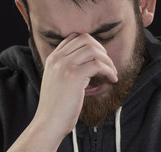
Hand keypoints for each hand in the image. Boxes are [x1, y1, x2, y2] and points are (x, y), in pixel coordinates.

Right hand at [8, 33, 117, 151]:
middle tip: (108, 63)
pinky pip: (98, 65)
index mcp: (52, 58)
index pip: (73, 37)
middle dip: (101, 49)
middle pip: (85, 38)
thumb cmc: (56, 106)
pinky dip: (109, 71)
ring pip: (93, 49)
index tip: (99, 56)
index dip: (91, 44)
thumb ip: (66, 67)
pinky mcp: (74, 76)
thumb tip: (89, 61)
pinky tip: (112, 79)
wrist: (48, 123)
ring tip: (112, 72)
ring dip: (107, 60)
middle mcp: (57, 59)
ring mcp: (64, 66)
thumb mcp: (56, 80)